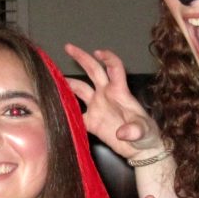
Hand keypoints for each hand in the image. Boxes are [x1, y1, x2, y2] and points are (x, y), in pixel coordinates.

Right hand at [64, 44, 162, 161]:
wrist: (140, 150)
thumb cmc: (147, 136)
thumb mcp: (144, 131)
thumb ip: (135, 130)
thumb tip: (123, 133)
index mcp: (119, 92)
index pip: (114, 68)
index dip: (107, 58)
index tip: (97, 52)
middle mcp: (106, 95)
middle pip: (92, 71)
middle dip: (81, 57)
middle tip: (68, 46)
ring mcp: (97, 107)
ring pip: (79, 89)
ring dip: (67, 83)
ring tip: (51, 78)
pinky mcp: (91, 122)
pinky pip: (74, 113)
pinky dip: (64, 109)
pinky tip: (53, 107)